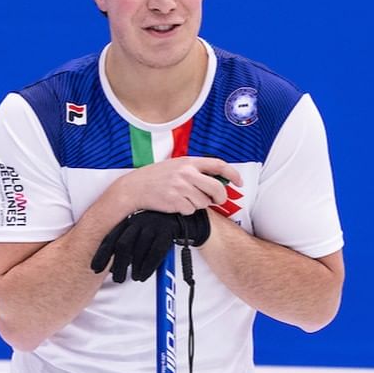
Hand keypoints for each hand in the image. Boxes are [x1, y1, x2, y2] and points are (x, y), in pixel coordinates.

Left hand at [91, 210, 210, 282]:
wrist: (189, 220)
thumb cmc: (163, 232)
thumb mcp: (144, 235)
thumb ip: (132, 246)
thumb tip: (115, 267)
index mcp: (130, 221)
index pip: (111, 238)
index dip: (102, 254)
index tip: (94, 269)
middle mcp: (139, 220)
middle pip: (123, 245)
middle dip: (119, 265)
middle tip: (118, 279)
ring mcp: (154, 224)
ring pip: (139, 249)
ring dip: (136, 268)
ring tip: (136, 278)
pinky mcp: (167, 229)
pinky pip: (156, 251)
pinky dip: (149, 266)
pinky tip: (145, 275)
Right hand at [110, 157, 241, 214]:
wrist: (134, 188)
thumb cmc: (156, 177)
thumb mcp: (176, 166)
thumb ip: (196, 171)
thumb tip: (218, 182)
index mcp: (189, 162)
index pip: (218, 165)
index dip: (233, 174)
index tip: (239, 183)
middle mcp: (186, 173)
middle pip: (217, 188)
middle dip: (220, 197)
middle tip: (217, 201)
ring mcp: (181, 187)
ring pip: (204, 202)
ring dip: (198, 204)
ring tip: (185, 198)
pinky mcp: (175, 201)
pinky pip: (191, 210)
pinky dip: (186, 210)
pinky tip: (176, 203)